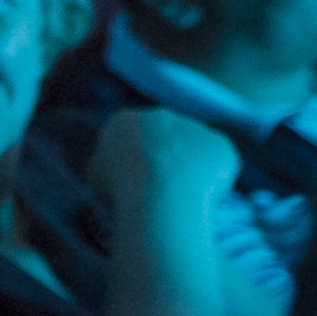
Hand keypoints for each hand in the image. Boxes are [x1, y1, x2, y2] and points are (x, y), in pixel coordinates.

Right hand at [88, 108, 239, 211]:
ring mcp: (194, 127)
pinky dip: (212, 182)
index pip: (127, 137)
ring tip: (182, 199)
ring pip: (192, 151)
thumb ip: (103, 165)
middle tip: (159, 190)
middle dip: (163, 159)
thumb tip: (105, 166)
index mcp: (125, 121)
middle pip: (162, 138)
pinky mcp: (221, 145)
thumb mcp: (95, 176)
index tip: (131, 183)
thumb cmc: (121, 186)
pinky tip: (202, 200)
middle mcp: (161, 115)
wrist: (162, 191)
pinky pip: (217, 167)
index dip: (130, 161)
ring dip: (189, 170)